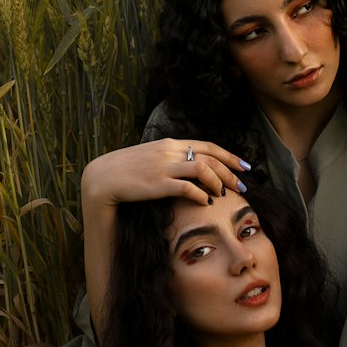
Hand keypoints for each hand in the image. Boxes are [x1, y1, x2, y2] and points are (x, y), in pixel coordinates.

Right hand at [81, 138, 249, 211]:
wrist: (102, 177)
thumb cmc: (126, 171)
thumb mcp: (150, 157)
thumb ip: (170, 159)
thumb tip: (188, 166)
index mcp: (169, 144)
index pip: (207, 145)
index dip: (228, 155)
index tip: (243, 165)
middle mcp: (170, 151)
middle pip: (210, 158)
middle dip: (231, 172)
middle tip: (243, 186)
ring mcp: (164, 166)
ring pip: (203, 169)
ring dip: (218, 183)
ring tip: (224, 194)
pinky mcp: (158, 183)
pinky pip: (188, 188)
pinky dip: (201, 194)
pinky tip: (206, 202)